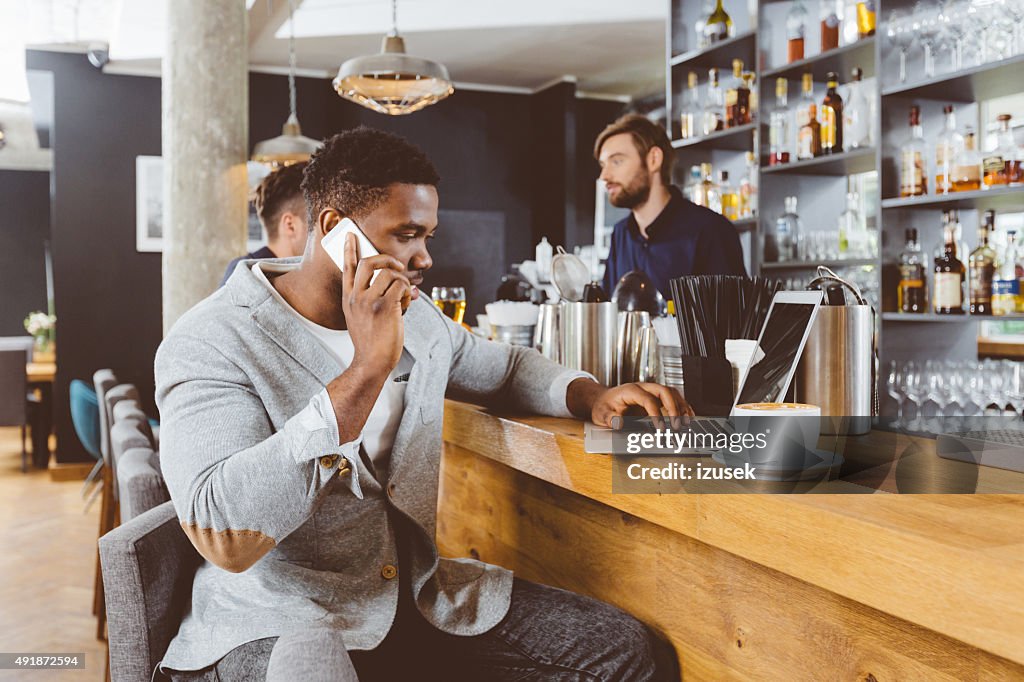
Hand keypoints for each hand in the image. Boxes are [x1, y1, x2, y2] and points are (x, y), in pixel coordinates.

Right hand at [342, 232, 410, 374]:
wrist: (371, 362)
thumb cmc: (371, 342)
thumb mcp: (360, 318)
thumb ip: (369, 300)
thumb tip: (397, 286)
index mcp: (349, 298)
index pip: (347, 268)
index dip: (349, 249)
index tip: (351, 234)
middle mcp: (356, 296)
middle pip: (369, 262)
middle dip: (387, 258)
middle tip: (397, 265)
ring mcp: (369, 300)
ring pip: (390, 273)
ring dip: (403, 281)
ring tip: (404, 297)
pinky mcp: (385, 306)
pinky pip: (401, 286)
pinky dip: (408, 294)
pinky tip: (406, 305)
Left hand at [569, 379, 693, 427]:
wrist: (603, 400)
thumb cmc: (604, 406)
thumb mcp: (601, 414)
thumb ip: (609, 418)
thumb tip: (618, 423)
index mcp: (630, 390)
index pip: (648, 399)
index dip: (656, 414)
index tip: (660, 428)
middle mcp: (643, 388)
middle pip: (664, 391)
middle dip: (673, 408)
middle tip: (676, 425)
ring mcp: (651, 391)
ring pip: (671, 393)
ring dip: (681, 407)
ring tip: (685, 423)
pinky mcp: (656, 397)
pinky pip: (673, 398)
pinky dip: (682, 407)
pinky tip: (687, 417)